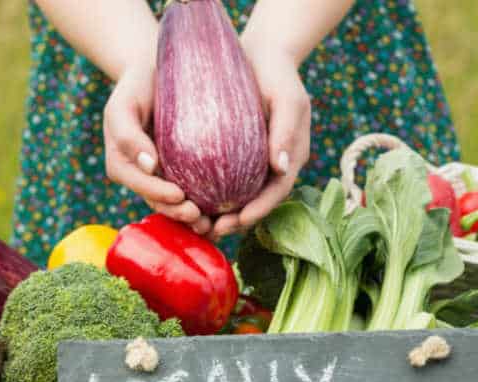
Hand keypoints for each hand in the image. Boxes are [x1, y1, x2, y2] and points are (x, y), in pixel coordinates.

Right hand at [103, 64, 211, 233]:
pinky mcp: (182, 172)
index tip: (179, 196)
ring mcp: (161, 176)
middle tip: (200, 217)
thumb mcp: (124, 104)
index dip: (158, 194)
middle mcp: (141, 175)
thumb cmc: (137, 85)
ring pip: (175, 204)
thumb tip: (149, 165)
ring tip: (213, 225)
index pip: (139, 184)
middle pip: (158, 202)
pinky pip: (193, 192)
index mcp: (122, 164)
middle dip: (177, 213)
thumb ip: (128, 134)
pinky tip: (225, 212)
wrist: (158, 71)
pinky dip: (206, 205)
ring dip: (192, 218)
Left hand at [209, 42, 311, 239]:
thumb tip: (280, 167)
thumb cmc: (278, 74)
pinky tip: (187, 200)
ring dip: (220, 213)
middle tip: (210, 230)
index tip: (237, 222)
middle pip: (255, 201)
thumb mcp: (288, 99)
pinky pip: (223, 179)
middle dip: (235, 221)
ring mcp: (254, 160)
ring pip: (238, 195)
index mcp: (290, 157)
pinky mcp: (234, 153)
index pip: (276, 192)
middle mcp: (273, 165)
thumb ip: (286, 131)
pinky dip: (209, 193)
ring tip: (196, 224)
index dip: (258, 211)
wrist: (262, 54)